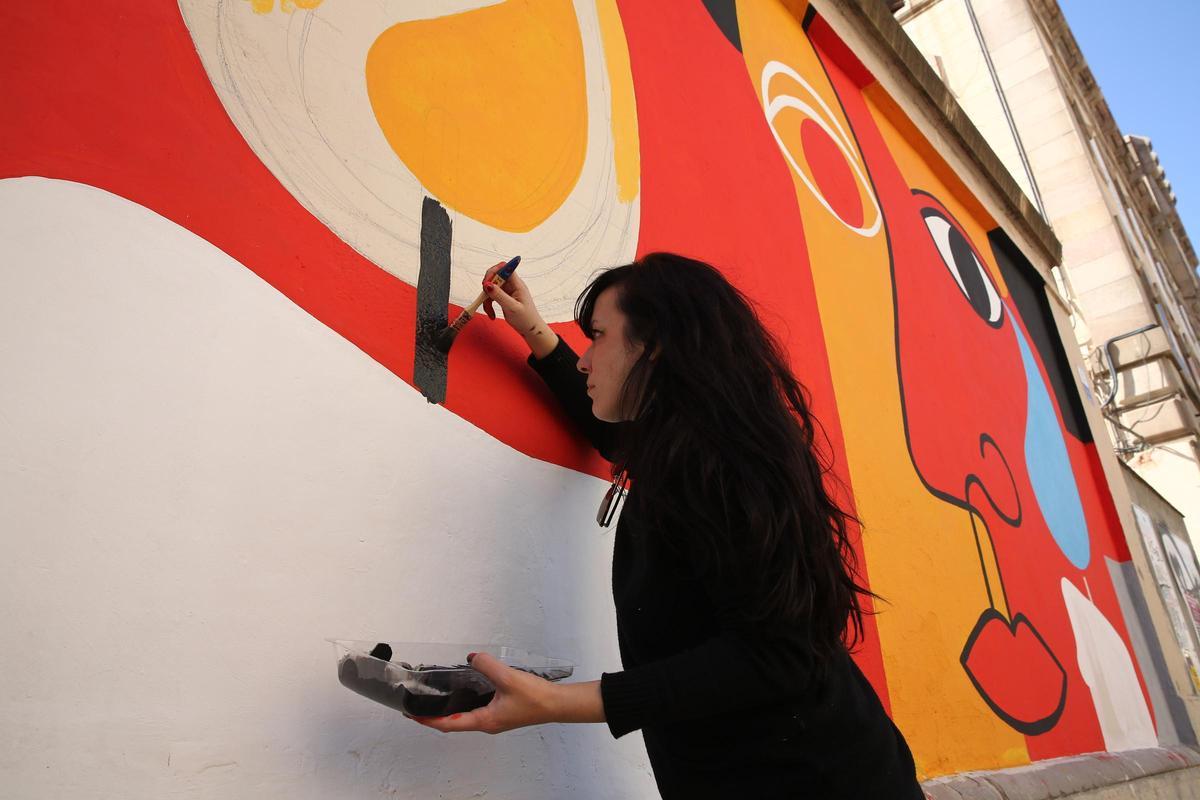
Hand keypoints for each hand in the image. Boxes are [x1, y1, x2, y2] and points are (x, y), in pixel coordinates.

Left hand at [403, 652, 559, 733]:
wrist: (556, 704)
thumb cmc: (536, 698)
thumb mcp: (508, 678)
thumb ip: (487, 665)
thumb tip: (472, 658)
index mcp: (485, 721)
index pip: (448, 723)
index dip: (428, 720)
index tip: (412, 715)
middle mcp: (487, 723)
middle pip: (452, 723)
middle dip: (433, 716)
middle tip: (417, 707)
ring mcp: (494, 719)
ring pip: (464, 717)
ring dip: (448, 711)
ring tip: (434, 700)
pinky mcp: (500, 713)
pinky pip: (475, 711)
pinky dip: (463, 704)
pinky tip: (463, 692)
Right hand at [480, 261, 544, 334]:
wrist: (530, 330)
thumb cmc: (526, 319)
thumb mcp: (512, 308)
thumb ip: (499, 296)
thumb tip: (487, 284)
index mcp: (517, 285)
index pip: (505, 268)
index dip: (494, 271)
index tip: (487, 282)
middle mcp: (512, 285)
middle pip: (495, 276)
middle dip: (487, 286)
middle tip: (485, 296)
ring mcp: (507, 291)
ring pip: (491, 288)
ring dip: (487, 299)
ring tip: (489, 312)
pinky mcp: (503, 297)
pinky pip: (492, 296)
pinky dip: (489, 304)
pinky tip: (491, 314)